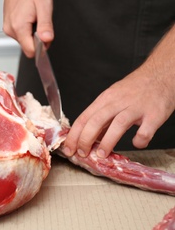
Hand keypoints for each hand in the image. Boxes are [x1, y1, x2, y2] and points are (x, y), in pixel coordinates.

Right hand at [3, 0, 53, 57]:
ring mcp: (8, 28)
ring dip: (32, 33)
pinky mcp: (8, 26)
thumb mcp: (44, 6)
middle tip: (41, 22)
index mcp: (18, 26)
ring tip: (34, 17)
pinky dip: (27, 29)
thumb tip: (47, 40)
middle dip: (37, 40)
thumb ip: (46, 25)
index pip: (30, 51)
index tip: (46, 37)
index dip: (41, 47)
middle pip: (27, 47)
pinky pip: (20, 35)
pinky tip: (28, 17)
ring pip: (24, 41)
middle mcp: (10, 29)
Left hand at [63, 25, 174, 157]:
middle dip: (85, 139)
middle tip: (82, 154)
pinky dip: (139, 140)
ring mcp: (136, 108)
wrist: (161, 74)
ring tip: (101, 155)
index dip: (74, 135)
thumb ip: (102, 117)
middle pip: (96, 120)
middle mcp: (118, 102)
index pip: (84, 117)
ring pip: (117, 125)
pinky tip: (137, 144)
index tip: (69, 149)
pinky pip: (145, 130)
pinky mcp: (154, 114)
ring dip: (107, 142)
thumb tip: (90, 138)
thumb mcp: (113, 98)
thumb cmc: (135, 89)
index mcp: (105, 99)